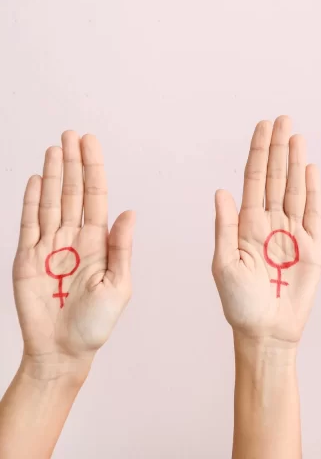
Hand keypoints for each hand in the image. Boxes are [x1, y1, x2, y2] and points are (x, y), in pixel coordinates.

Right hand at [12, 131, 134, 365]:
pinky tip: (33, 179)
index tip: (91, 144)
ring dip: (51, 175)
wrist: (64, 350)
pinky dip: (30, 201)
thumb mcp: (118, 286)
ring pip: (50, 202)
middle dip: (72, 163)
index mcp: (98, 243)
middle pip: (72, 192)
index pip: (96, 196)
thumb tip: (130, 213)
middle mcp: (73, 239)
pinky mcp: (27, 259)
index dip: (93, 169)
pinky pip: (28, 223)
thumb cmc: (96, 324)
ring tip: (55, 148)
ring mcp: (48, 246)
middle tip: (72, 134)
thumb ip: (121, 249)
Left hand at [213, 116, 320, 344]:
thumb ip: (225, 228)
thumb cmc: (240, 306)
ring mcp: (293, 233)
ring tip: (297, 135)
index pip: (254, 180)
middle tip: (283, 119)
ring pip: (296, 189)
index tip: (262, 127)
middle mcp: (270, 223)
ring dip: (296, 162)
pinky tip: (311, 168)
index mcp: (246, 225)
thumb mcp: (223, 266)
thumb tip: (222, 191)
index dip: (258, 152)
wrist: (267, 332)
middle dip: (279, 147)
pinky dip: (315, 190)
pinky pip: (315, 212)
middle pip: (277, 177)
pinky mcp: (313, 247)